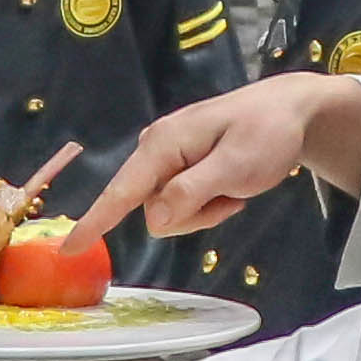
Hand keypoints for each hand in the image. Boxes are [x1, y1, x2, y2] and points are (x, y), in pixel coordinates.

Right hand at [75, 76, 360, 243]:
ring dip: (204, 210)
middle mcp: (155, 148)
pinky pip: (182, 202)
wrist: (292, 111)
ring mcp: (166, 157)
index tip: (68, 249)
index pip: (122, 191)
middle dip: (192, 216)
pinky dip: (208, 204)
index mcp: (163, 145)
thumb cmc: (267, 134)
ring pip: (169, 211)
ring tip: (234, 187)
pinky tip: (231, 186)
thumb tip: (154, 221)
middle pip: (153, 210)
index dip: (95, 222)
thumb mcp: (236, 166)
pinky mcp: (178, 166)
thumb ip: (192, 193)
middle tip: (232, 196)